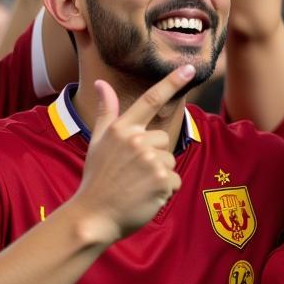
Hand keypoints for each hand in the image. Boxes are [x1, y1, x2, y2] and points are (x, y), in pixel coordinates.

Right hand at [71, 64, 194, 244]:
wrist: (93, 215)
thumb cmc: (97, 178)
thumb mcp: (98, 141)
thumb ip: (107, 112)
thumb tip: (100, 82)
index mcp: (121, 129)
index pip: (150, 99)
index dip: (172, 82)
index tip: (190, 68)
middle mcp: (136, 140)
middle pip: (164, 140)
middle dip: (154, 156)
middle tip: (132, 173)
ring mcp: (149, 160)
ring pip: (170, 160)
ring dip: (159, 175)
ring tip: (137, 186)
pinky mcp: (161, 179)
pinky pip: (175, 180)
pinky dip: (165, 191)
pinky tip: (145, 196)